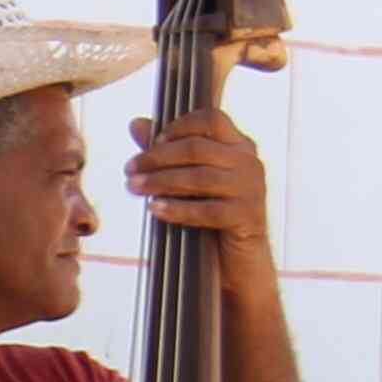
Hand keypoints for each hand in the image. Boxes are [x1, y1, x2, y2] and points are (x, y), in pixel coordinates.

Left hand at [124, 109, 273, 256]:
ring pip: (201, 178)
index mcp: (239, 146)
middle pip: (199, 148)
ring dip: (161, 181)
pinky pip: (208, 210)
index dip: (179, 126)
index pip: (211, 120)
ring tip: (134, 187)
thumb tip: (136, 124)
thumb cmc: (211, 215)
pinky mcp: (248, 216)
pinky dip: (178, 209)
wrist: (238, 261)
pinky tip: (155, 209)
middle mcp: (249, 162)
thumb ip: (166, 150)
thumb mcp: (189, 180)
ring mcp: (251, 189)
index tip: (152, 142)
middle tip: (130, 168)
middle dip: (158, 157)